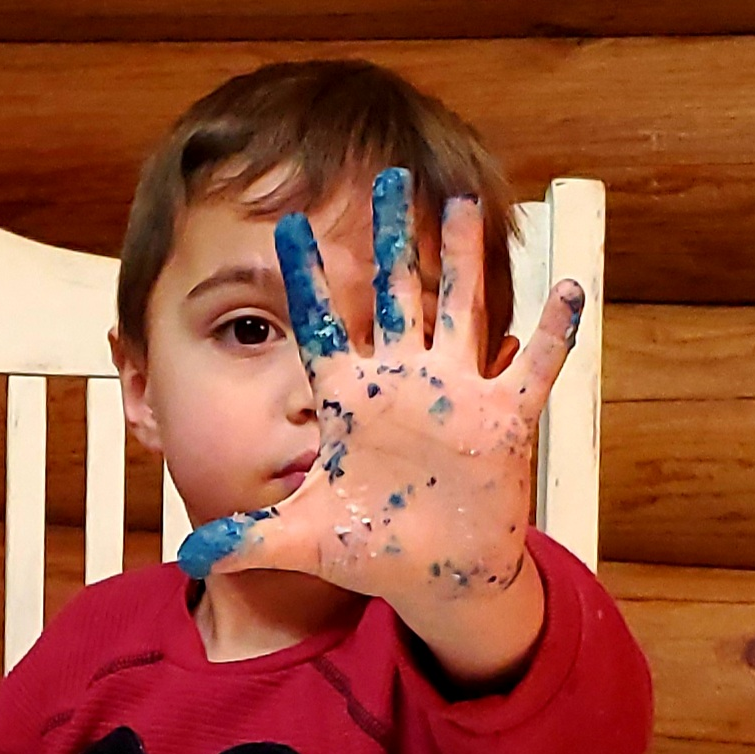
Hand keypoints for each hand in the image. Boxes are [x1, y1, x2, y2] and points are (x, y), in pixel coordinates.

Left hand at [177, 169, 584, 678]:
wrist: (430, 576)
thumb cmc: (369, 548)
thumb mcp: (302, 539)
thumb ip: (246, 540)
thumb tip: (187, 552)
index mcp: (350, 400)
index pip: (321, 325)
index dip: (306, 278)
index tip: (285, 225)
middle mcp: (403, 383)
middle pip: (395, 294)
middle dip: (391, 238)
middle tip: (389, 177)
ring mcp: (456, 395)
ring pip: (459, 309)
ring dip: (461, 259)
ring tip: (458, 202)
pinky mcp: (503, 421)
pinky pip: (533, 367)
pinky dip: (553, 332)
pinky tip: (566, 287)